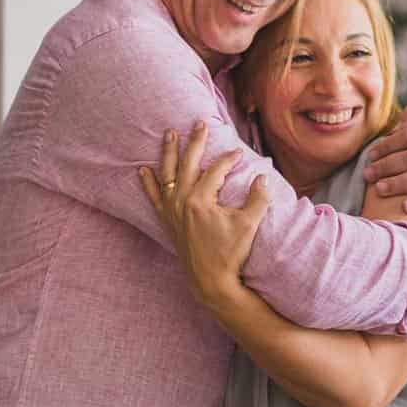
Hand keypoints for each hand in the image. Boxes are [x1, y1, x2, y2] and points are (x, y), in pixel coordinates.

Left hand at [138, 121, 269, 308]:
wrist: (211, 282)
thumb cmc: (230, 254)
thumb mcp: (249, 224)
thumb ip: (258, 198)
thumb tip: (263, 177)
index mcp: (200, 200)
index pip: (215, 171)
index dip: (229, 159)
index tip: (239, 153)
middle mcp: (181, 202)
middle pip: (188, 164)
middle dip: (195, 142)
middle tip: (199, 123)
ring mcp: (172, 211)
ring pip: (167, 175)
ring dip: (168, 153)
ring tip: (169, 134)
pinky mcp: (167, 221)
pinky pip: (154, 197)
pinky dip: (148, 183)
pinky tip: (142, 170)